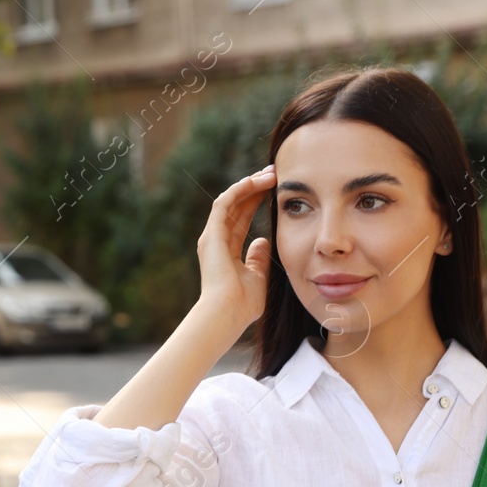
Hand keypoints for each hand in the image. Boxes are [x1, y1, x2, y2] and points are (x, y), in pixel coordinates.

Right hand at [196, 165, 276, 332]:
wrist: (228, 313)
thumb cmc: (242, 304)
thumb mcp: (257, 277)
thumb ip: (258, 258)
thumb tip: (263, 241)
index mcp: (226, 251)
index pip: (242, 218)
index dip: (257, 201)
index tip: (275, 189)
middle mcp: (216, 241)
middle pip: (237, 206)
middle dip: (255, 188)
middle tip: (274, 173)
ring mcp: (212, 237)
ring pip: (231, 201)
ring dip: (250, 185)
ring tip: (270, 174)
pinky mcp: (211, 235)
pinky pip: (224, 204)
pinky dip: (238, 191)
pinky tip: (255, 181)